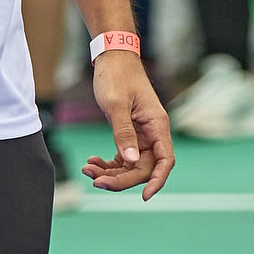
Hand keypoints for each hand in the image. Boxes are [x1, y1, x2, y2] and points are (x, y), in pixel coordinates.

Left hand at [85, 50, 173, 197]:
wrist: (112, 57)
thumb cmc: (117, 76)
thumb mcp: (117, 105)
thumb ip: (124, 134)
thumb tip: (131, 162)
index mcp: (157, 125)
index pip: (165, 160)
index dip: (157, 180)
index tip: (145, 196)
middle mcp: (152, 132)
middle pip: (144, 167)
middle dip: (121, 178)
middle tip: (96, 182)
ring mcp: (141, 134)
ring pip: (131, 164)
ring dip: (111, 172)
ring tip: (88, 170)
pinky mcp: (129, 133)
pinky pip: (122, 156)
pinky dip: (108, 163)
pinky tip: (92, 162)